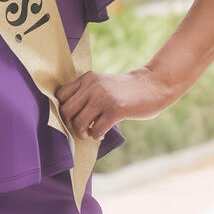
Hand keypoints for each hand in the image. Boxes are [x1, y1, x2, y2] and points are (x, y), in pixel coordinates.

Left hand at [54, 66, 171, 141]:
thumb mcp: (101, 84)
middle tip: (80, 129)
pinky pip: (96, 130)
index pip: (60, 95)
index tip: (72, 117)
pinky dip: (97, 135)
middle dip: (70, 124)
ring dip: (83, 133)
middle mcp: (92, 85)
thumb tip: (66, 116)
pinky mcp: (115, 110)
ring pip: (79, 122)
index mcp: (87, 78)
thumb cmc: (124, 90)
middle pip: (66, 111)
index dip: (62, 110)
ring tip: (91, 132)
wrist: (153, 86)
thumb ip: (85, 94)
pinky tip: (103, 132)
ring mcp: (103, 97)